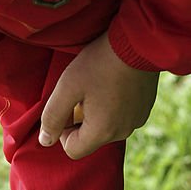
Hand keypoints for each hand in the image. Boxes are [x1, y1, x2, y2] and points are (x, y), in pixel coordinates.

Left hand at [39, 31, 158, 158]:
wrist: (139, 40)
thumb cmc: (99, 63)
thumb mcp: (67, 87)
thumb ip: (52, 117)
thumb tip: (45, 141)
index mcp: (102, 132)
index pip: (72, 149)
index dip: (63, 130)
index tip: (68, 105)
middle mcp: (122, 133)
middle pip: (89, 139)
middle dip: (80, 120)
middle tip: (82, 92)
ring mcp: (136, 121)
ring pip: (105, 128)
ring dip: (95, 113)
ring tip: (97, 86)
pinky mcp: (145, 110)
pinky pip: (120, 118)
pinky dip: (112, 107)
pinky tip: (112, 84)